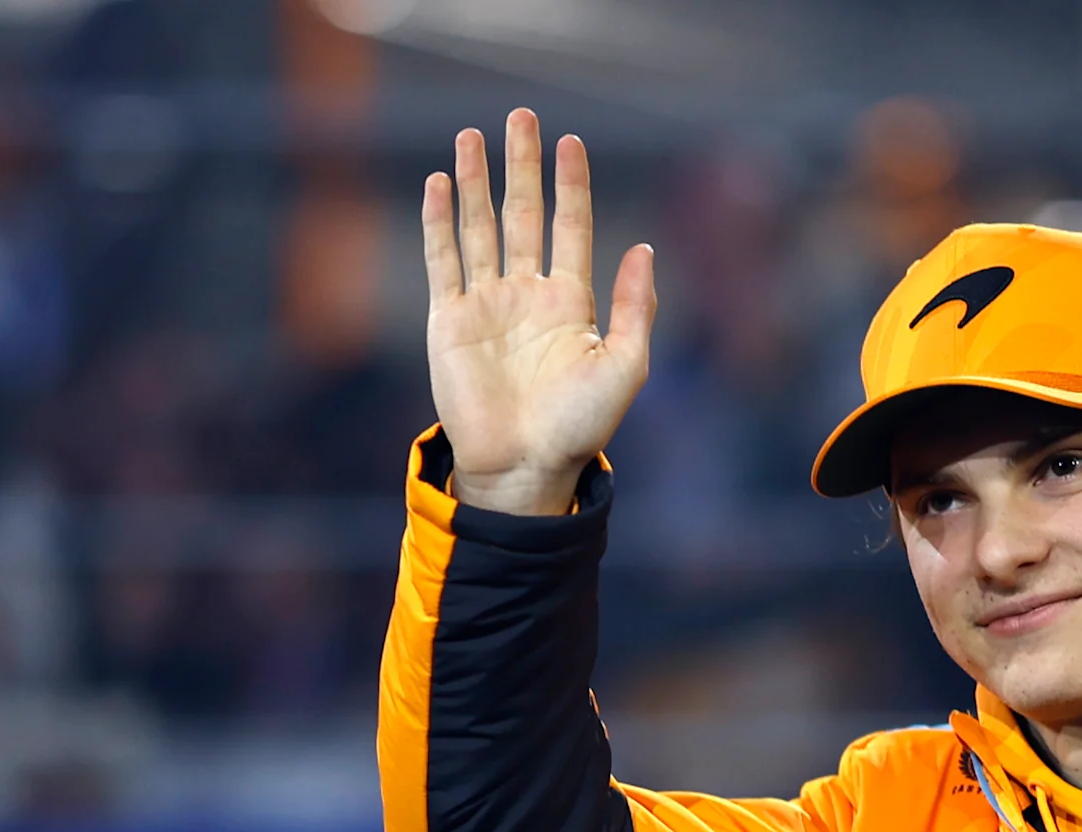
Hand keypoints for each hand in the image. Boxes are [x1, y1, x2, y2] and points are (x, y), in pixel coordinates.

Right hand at [421, 110, 656, 515]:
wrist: (525, 465)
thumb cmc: (579, 426)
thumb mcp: (624, 366)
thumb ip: (634, 307)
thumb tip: (642, 248)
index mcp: (570, 303)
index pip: (571, 228)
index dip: (571, 185)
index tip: (571, 142)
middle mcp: (527, 295)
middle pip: (523, 214)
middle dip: (521, 166)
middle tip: (520, 116)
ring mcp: (486, 304)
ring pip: (480, 227)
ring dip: (474, 182)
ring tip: (470, 136)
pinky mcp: (448, 320)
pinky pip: (443, 260)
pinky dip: (439, 222)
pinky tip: (438, 184)